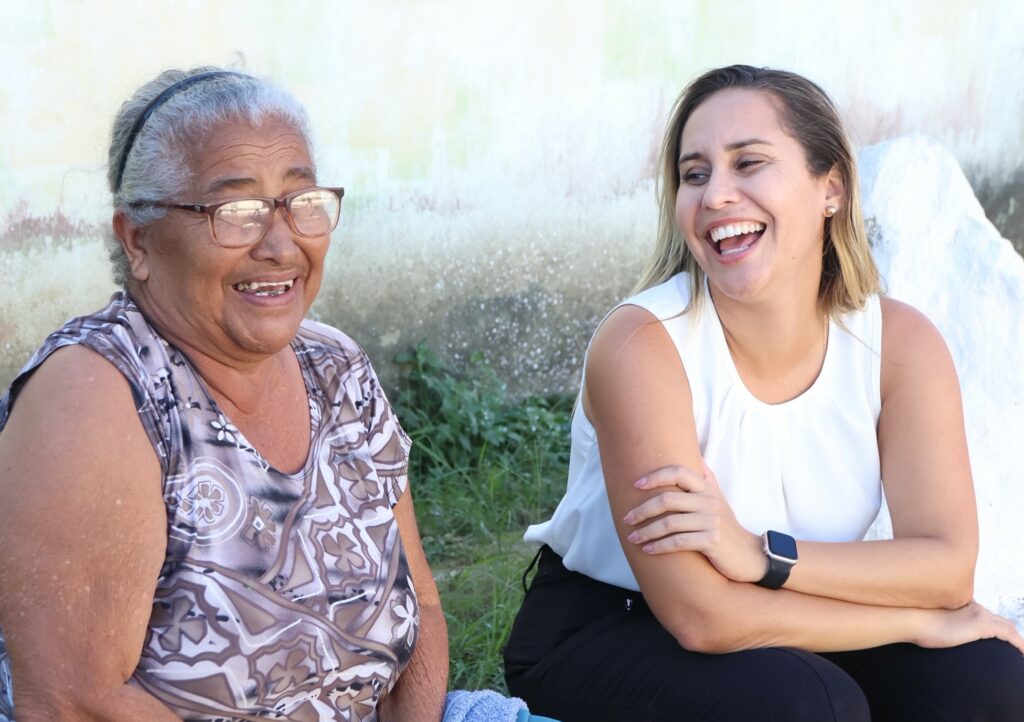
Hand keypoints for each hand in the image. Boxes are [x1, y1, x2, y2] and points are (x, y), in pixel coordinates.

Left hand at [622, 463, 766, 582]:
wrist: (750, 555)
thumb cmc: (727, 526)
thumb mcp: (719, 499)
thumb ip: (707, 478)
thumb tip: (696, 455)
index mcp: (707, 488)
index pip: (678, 472)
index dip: (655, 476)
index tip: (635, 485)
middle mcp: (709, 501)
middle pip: (667, 499)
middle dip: (642, 509)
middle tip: (627, 519)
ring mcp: (711, 521)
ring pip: (669, 522)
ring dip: (647, 531)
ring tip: (632, 538)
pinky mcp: (712, 540)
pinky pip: (678, 542)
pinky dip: (659, 546)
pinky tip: (648, 550)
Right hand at [916, 601, 1023, 653]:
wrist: (912, 618)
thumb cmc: (916, 623)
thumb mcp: (931, 622)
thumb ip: (941, 624)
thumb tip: (936, 633)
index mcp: (963, 605)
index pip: (986, 615)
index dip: (995, 627)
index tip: (998, 639)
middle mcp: (975, 607)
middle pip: (1001, 620)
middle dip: (1010, 633)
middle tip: (1014, 648)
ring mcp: (979, 615)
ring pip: (1008, 627)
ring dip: (1016, 640)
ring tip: (1020, 653)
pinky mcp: (982, 625)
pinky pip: (1010, 635)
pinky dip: (1019, 644)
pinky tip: (1022, 654)